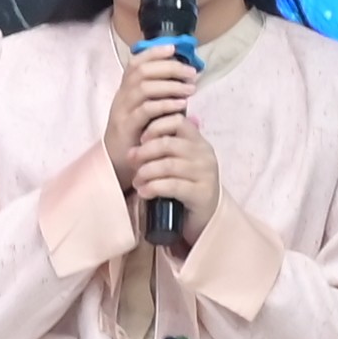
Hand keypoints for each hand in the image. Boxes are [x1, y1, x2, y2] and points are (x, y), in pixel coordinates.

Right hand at [108, 42, 200, 199]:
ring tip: (191, 89)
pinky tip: (181, 105)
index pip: (136, 63)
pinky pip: (145, 110)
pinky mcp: (126, 128)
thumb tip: (190, 79)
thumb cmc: (140, 134)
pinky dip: (165, 104)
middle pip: (142, 71)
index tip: (174, 48)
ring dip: (171, 85)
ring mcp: (122, 112)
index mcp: (127, 90)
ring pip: (144, 88)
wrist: (119, 163)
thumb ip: (165, 96)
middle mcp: (122, 97)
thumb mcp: (152, 111)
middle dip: (169, 67)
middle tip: (191, 73)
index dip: (153, 52)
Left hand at [133, 103, 225, 243]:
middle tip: (131, 161)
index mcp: (200, 143)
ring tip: (136, 181)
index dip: (157, 127)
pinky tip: (144, 192)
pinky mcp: (203, 194)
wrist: (205, 217)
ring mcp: (206, 174)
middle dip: (144, 151)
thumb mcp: (179, 164)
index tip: (142, 139)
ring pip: (168, 165)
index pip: (179, 121)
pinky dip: (153, 187)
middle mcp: (205, 155)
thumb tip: (137, 139)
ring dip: (146, 172)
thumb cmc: (186, 188)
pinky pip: (173, 185)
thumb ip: (166, 149)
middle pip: (169, 143)